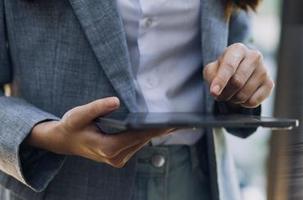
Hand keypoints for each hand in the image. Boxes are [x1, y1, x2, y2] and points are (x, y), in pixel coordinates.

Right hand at [27, 97, 172, 167]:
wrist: (63, 142)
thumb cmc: (71, 126)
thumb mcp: (78, 115)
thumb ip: (96, 108)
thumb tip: (115, 100)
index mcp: (108, 148)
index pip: (138, 136)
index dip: (155, 128)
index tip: (172, 122)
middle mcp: (116, 157)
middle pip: (143, 140)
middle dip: (160, 129)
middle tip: (181, 119)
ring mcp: (118, 159)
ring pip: (142, 143)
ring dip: (155, 132)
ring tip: (173, 120)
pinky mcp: (120, 157)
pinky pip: (137, 144)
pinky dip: (146, 134)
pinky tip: (159, 126)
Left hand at [203, 43, 273, 107]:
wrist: (241, 70)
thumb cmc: (225, 69)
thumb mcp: (213, 68)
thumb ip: (211, 76)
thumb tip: (216, 91)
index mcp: (238, 49)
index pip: (229, 66)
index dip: (221, 81)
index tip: (214, 92)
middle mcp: (254, 56)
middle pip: (237, 82)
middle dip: (225, 93)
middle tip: (220, 96)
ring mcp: (264, 70)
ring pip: (245, 94)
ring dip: (234, 99)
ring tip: (232, 94)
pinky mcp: (270, 84)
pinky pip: (253, 101)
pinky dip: (244, 103)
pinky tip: (243, 96)